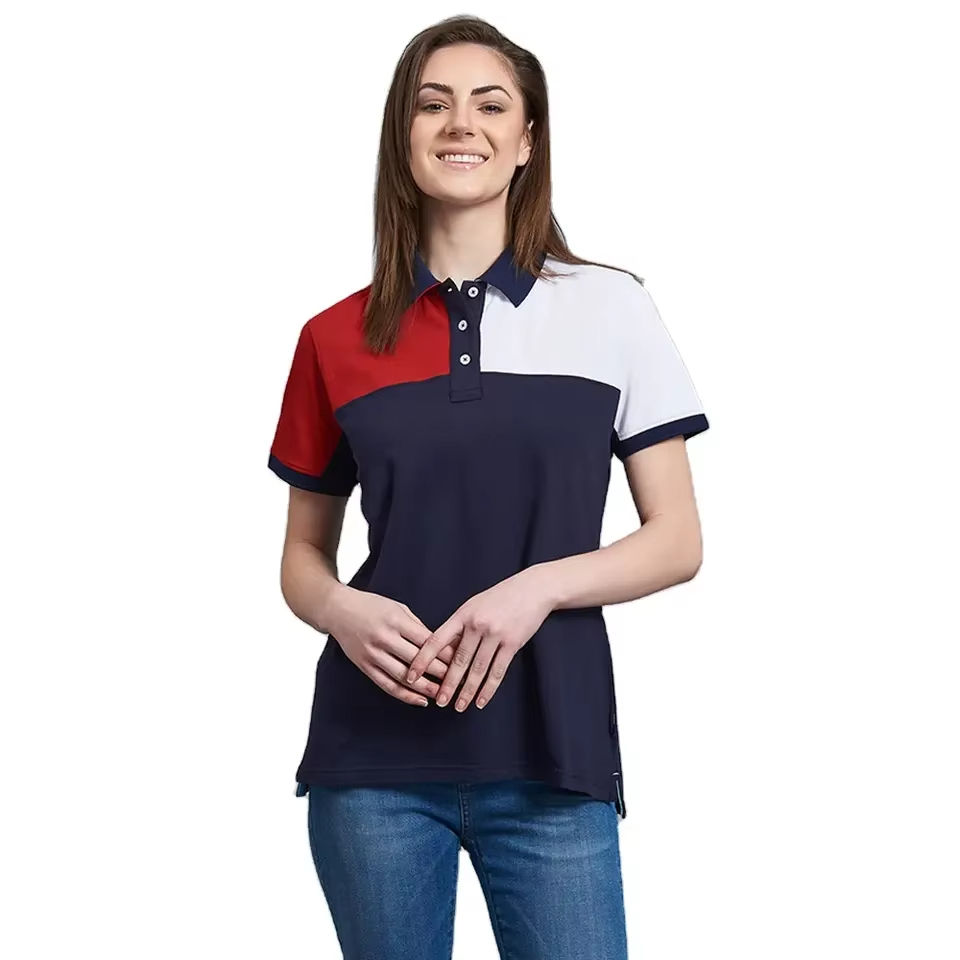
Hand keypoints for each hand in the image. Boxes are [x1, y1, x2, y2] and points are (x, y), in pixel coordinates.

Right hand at [326, 585, 458, 706]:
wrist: (338, 610)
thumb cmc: (372, 606)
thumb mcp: (398, 608)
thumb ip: (417, 627)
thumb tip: (441, 644)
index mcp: (396, 621)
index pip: (427, 642)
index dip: (446, 654)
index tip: (462, 661)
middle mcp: (384, 638)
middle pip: (418, 661)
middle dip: (441, 673)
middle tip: (459, 681)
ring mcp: (373, 654)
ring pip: (404, 677)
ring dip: (426, 688)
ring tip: (443, 694)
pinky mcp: (365, 666)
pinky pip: (387, 685)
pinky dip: (405, 695)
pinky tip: (420, 700)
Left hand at [404, 566, 554, 711]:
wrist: (533, 588)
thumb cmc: (500, 597)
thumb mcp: (474, 606)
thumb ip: (459, 626)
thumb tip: (441, 651)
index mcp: (462, 614)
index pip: (436, 640)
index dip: (422, 660)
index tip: (411, 676)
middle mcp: (477, 624)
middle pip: (457, 660)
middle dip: (446, 684)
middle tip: (438, 701)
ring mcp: (495, 634)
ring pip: (477, 669)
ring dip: (467, 691)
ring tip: (459, 706)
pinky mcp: (512, 643)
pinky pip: (498, 671)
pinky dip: (488, 689)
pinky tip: (481, 701)